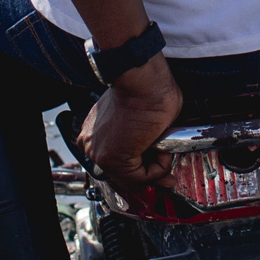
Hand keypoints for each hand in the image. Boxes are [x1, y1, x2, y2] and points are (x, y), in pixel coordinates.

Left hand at [77, 58, 182, 199]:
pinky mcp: (114, 160)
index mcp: (93, 132)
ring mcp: (100, 154)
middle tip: (168, 176)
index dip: (141, 167)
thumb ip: (143, 140)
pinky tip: (163, 152)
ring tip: (166, 151)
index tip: (158, 167)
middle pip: (123, 173)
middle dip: (150, 175)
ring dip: (157, 169)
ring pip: (133, 177)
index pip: (115, 162)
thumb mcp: (139, 118)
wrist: (144, 81)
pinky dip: (158, 169)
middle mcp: (91, 145)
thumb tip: (160, 154)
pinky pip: (141, 178)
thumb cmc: (146, 90)